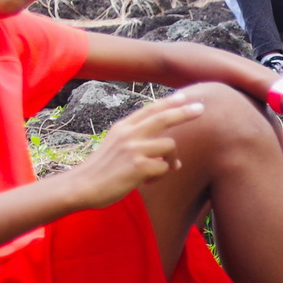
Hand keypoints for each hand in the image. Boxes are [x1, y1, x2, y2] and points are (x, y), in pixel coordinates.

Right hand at [66, 95, 202, 207]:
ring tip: (157, 172)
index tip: (183, 97)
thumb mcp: (114, 145)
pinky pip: (164, 168)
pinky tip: (146, 181)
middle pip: (163, 118)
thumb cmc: (101, 170)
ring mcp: (134, 149)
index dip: (168, 103)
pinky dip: (160, 176)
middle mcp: (129, 134)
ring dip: (171, 160)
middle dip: (184, 112)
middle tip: (201, 108)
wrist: (82, 186)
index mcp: (123, 127)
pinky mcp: (138, 166)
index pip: (149, 110)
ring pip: (170, 145)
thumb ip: (135, 140)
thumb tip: (165, 149)